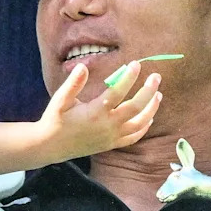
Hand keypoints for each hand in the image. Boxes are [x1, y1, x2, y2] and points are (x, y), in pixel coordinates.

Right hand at [37, 62, 161, 160]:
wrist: (51, 146)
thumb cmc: (55, 120)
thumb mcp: (60, 100)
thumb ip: (73, 83)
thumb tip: (83, 66)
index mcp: (95, 112)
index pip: (117, 92)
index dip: (128, 77)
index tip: (136, 64)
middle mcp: (107, 125)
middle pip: (135, 107)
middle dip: (148, 91)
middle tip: (156, 76)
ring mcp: (111, 137)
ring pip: (139, 123)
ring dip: (151, 108)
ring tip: (159, 94)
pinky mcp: (112, 144)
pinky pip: (133, 137)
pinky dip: (144, 127)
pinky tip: (150, 117)